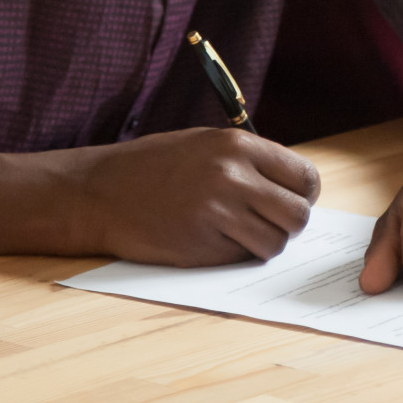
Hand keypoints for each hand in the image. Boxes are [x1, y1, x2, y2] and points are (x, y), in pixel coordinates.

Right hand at [68, 127, 320, 266]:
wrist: (98, 192)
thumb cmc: (153, 166)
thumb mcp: (206, 144)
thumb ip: (250, 161)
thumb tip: (294, 186)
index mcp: (239, 145)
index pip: (304, 177)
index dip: (304, 194)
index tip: (292, 200)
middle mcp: (233, 177)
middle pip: (298, 214)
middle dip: (290, 223)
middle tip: (271, 223)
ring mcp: (218, 213)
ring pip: (276, 243)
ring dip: (265, 243)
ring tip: (240, 233)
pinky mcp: (202, 246)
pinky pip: (242, 257)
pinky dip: (236, 255)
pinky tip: (213, 240)